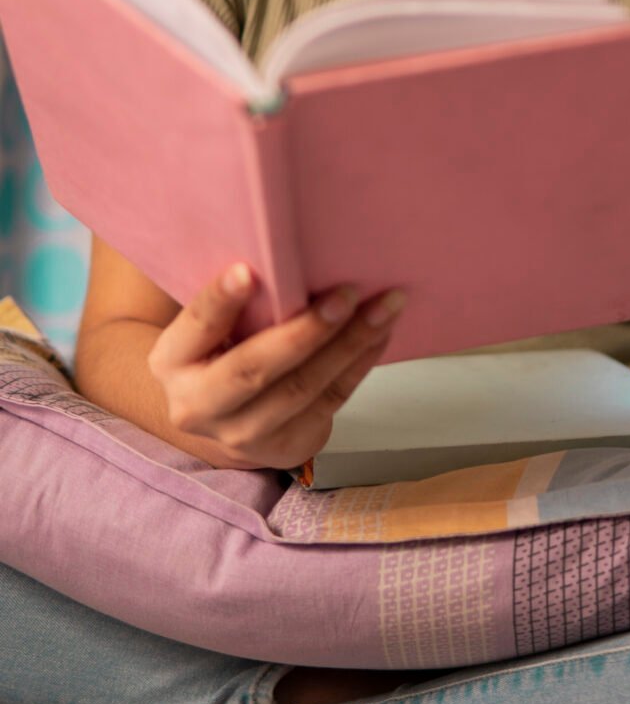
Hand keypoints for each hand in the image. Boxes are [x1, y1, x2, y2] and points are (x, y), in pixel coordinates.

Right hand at [146, 265, 405, 469]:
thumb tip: (288, 256)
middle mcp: (197, 405)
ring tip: (384, 307)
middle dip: (306, 331)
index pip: (196, 326)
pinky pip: (331, 401)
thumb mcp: (209, 327)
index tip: (246, 271)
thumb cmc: (221, 349)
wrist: (223, 417)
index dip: (220, 301)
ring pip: (302, 389)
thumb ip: (233, 301)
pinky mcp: (285, 447)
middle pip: (254, 369)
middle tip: (346, 293)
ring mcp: (241, 435)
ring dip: (350, 344)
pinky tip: (381, 332)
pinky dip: (360, 363)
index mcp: (171, 361)